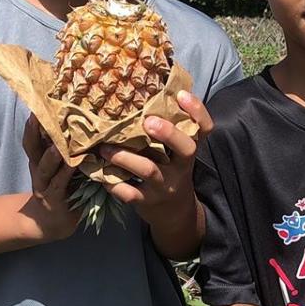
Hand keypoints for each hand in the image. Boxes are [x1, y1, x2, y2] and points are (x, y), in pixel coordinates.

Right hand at [21, 114, 78, 241]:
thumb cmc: (63, 188)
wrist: (52, 222)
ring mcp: (45, 185)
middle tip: (39, 114)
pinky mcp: (54, 199)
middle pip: (32, 146)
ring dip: (52, 155)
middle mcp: (38, 169)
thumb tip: (87, 124)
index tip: (38, 102)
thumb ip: (69, 150)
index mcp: (39, 158)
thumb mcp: (62, 167)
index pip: (33, 136)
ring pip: (45, 166)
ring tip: (59, 144)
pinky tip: (74, 164)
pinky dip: (66, 173)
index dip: (34, 121)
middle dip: (34, 130)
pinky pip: (59, 184)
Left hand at [98, 90, 213, 228]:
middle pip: (186, 148)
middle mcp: (182, 167)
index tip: (180, 95)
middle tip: (148, 122)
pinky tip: (99, 174)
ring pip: (148, 170)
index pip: (204, 129)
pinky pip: (130, 193)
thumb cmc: (171, 171)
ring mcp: (165, 185)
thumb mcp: (176, 153)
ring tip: (104, 148)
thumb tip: (147, 91)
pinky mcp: (148, 202)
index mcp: (189, 150)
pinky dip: (113, 183)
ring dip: (124, 157)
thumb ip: (168, 130)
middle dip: (168, 133)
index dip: (197, 111)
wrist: (175, 213)